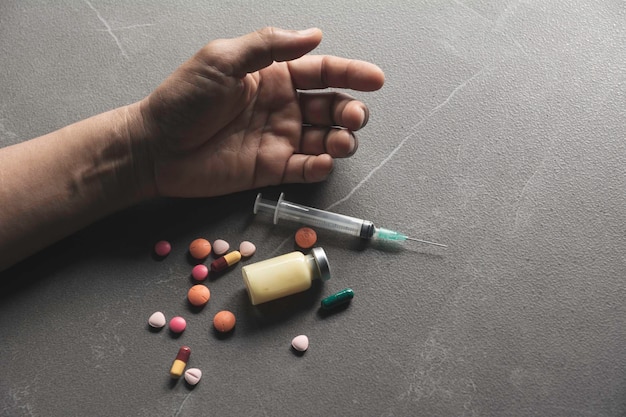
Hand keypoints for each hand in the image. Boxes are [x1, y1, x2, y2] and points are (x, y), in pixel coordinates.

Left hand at [138, 27, 384, 197]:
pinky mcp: (271, 169)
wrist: (156, 147)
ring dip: (341, 140)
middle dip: (351, 111)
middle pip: (331, 107)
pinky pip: (304, 168)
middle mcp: (282, 107)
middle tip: (354, 117)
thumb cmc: (183, 99)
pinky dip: (319, 166)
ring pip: (324, 139)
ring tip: (340, 141)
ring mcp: (279, 139)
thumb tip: (314, 35)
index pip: (321, 72)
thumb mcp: (222, 59)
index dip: (351, 74)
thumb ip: (269, 46)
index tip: (376, 79)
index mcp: (273, 77)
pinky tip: (322, 161)